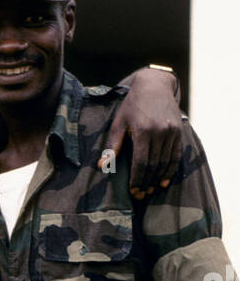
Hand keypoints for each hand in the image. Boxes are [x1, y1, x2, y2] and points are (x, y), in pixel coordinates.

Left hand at [105, 69, 181, 198]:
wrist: (155, 85)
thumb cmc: (132, 105)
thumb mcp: (119, 122)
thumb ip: (112, 145)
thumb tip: (101, 166)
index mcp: (143, 131)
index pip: (141, 162)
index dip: (137, 179)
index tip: (133, 191)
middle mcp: (160, 132)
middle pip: (154, 165)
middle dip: (146, 183)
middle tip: (140, 195)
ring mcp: (171, 132)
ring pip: (166, 162)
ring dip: (158, 179)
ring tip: (151, 190)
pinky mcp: (179, 132)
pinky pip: (175, 155)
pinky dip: (170, 170)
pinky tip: (164, 180)